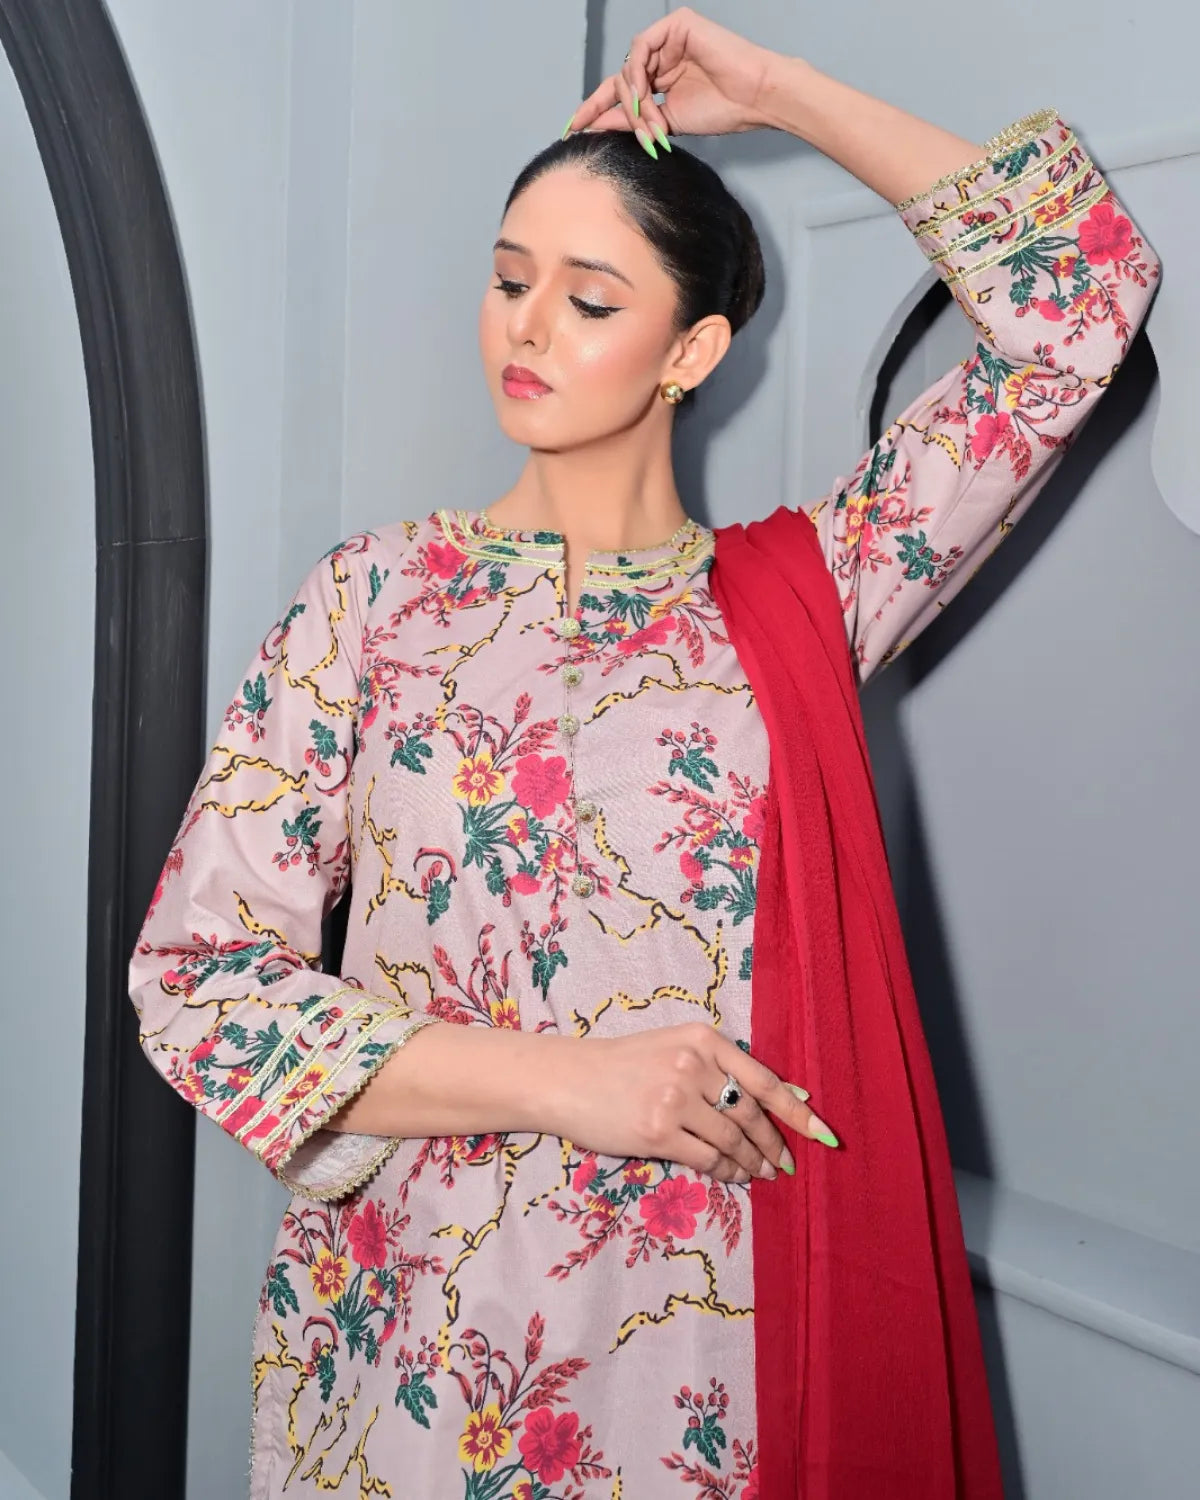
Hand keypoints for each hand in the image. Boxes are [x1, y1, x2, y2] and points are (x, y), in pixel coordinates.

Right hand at [551, 1021, 837, 1183]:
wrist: (567, 1079)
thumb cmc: (624, 1064)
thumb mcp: (677, 1049)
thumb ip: (726, 1070)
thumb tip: (790, 1092)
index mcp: (702, 1038)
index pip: (763, 1079)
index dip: (797, 1111)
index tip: (823, 1134)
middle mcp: (692, 1065)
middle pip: (750, 1114)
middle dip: (774, 1144)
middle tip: (786, 1164)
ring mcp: (674, 1100)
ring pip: (732, 1141)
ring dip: (752, 1163)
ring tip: (761, 1174)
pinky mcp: (657, 1133)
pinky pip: (707, 1160)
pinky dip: (726, 1172)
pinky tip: (733, 1177)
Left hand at [567, 7, 779, 143]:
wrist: (753, 98)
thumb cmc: (722, 110)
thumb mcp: (666, 122)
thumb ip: (632, 119)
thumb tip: (596, 123)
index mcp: (662, 79)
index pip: (621, 91)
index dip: (595, 107)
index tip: (572, 127)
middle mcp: (662, 56)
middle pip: (620, 80)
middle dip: (617, 110)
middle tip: (621, 131)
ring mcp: (669, 39)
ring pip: (628, 68)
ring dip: (634, 100)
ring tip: (651, 122)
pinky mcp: (677, 25)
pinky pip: (640, 48)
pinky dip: (637, 75)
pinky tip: (646, 96)